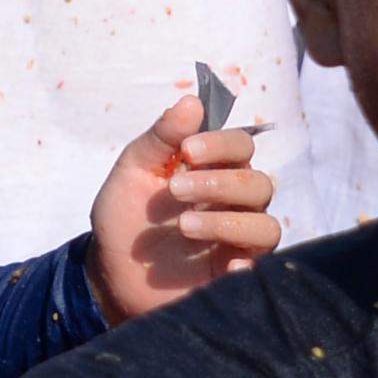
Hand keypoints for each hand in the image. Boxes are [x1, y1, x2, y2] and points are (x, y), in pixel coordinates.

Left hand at [86, 93, 277, 320]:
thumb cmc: (125, 216)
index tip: (188, 150)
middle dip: (219, 183)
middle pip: (259, 184)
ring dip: (227, 221)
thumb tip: (192, 101)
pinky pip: (262, 268)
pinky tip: (223, 264)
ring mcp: (237, 240)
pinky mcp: (236, 276)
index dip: (221, 144)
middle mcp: (233, 203)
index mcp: (212, 171)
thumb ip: (160, 139)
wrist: (111, 272)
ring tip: (183, 225)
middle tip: (174, 190)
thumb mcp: (132, 172)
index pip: (241, 146)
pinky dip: (246, 263)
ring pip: (266, 225)